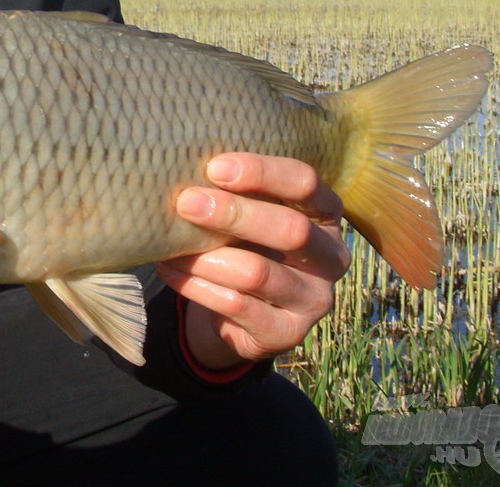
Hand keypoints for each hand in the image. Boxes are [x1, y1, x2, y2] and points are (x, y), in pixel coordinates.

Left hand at [154, 153, 350, 370]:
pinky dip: (196, 286)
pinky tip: (169, 270)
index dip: (262, 173)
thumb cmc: (245, 242)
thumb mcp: (251, 213)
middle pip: (291, 229)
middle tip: (187, 202)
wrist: (246, 311)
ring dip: (205, 256)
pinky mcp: (287, 333)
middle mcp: (331, 257)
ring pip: (257, 273)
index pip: (306, 183)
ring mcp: (313, 300)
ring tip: (169, 245)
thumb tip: (182, 167)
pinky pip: (236, 305)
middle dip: (234, 213)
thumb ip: (235, 193)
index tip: (215, 168)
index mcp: (325, 214)